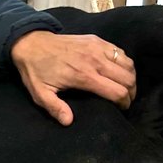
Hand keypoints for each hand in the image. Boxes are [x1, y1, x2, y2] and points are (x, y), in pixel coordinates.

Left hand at [10, 30, 136, 125]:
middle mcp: (95, 61)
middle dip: (131, 92)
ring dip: (130, 77)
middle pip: (128, 79)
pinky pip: (121, 52)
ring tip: (125, 86)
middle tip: (125, 99)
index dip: (124, 103)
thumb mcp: (40, 93)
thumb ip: (55, 108)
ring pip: (128, 64)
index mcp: (84, 76)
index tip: (122, 108)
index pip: (117, 92)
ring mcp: (98, 48)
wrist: (31, 44)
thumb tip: (69, 122)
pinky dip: (125, 63)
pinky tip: (119, 71)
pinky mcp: (97, 40)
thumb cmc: (36, 71)